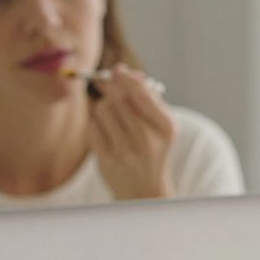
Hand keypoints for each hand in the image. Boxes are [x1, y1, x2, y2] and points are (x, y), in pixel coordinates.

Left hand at [89, 64, 175, 199]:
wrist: (145, 189)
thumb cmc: (152, 148)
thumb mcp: (160, 123)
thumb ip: (147, 96)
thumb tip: (122, 70)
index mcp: (166, 128)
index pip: (140, 93)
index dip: (125, 77)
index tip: (117, 70)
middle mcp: (147, 141)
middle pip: (119, 98)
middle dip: (110, 86)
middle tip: (104, 81)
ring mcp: (126, 152)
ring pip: (103, 109)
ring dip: (103, 105)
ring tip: (111, 114)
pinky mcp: (107, 161)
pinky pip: (93, 126)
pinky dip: (96, 121)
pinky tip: (105, 128)